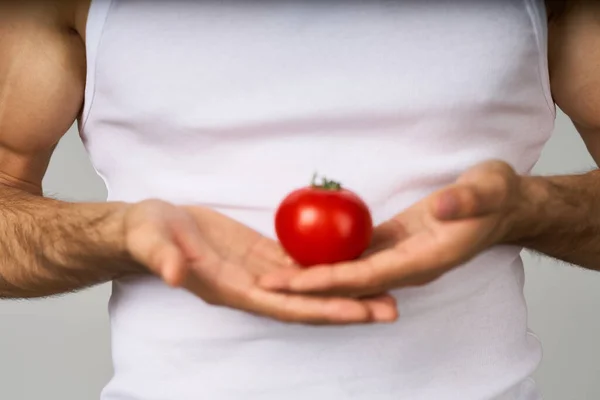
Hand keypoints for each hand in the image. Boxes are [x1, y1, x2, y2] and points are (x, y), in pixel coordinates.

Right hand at [122, 200, 397, 323]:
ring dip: (346, 289)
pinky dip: (328, 266)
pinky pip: (301, 263)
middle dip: (348, 307)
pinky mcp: (264, 254)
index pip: (283, 306)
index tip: (356, 312)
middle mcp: (253, 287)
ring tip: (385, 289)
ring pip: (311, 285)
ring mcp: (261, 272)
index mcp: (231, 290)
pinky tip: (354, 261)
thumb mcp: (153, 242)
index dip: (320, 309)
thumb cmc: (150, 235)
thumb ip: (163, 259)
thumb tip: (172, 274)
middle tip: (390, 309)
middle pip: (308, 302)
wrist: (153, 227)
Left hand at [260, 160, 525, 297]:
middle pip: (351, 283)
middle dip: (309, 287)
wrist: (503, 205)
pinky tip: (304, 251)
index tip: (295, 283)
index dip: (330, 281)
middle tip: (266, 283)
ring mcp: (399, 257)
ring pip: (350, 273)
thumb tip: (441, 209)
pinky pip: (357, 255)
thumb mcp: (488, 188)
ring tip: (275, 272)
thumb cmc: (497, 196)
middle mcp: (408, 266)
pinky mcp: (393, 244)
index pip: (369, 276)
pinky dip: (330, 257)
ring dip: (313, 275)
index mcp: (427, 259)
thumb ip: (466, 201)